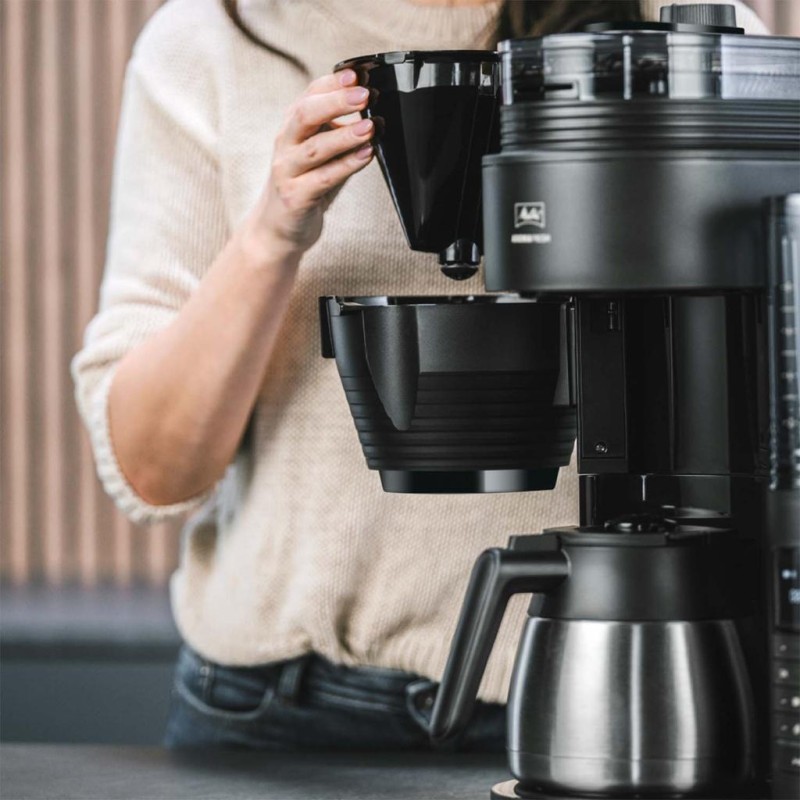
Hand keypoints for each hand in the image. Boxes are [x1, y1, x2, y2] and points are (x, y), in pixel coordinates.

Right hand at [245, 68, 373, 262]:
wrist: (278, 229)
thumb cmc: (304, 186)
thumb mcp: (318, 153)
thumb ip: (336, 132)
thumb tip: (372, 111)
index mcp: (292, 128)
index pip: (309, 95)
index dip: (332, 83)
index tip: (357, 74)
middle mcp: (285, 145)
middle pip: (305, 114)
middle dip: (336, 102)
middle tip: (365, 95)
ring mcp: (287, 172)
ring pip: (315, 147)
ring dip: (345, 135)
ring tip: (370, 127)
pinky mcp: (295, 198)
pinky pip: (323, 179)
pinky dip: (346, 166)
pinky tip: (365, 156)